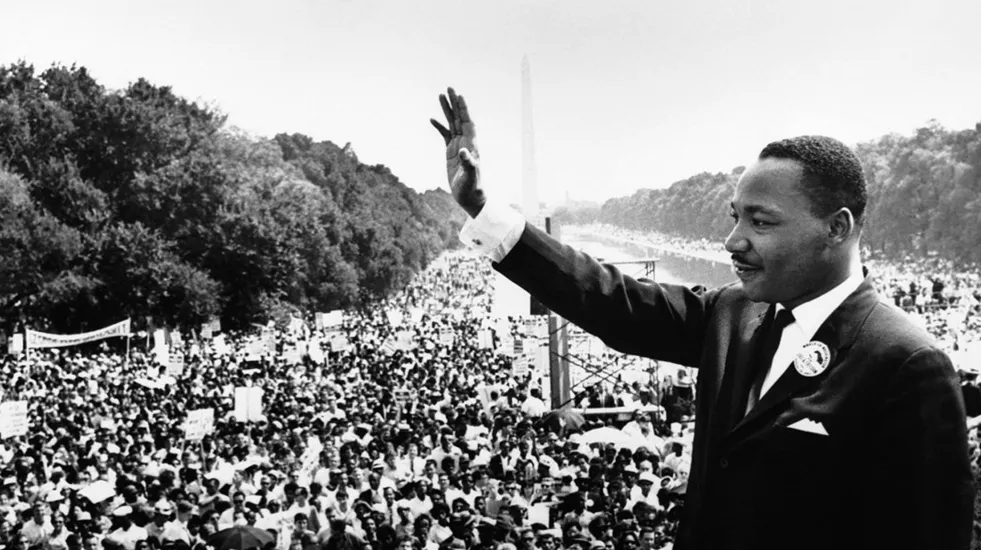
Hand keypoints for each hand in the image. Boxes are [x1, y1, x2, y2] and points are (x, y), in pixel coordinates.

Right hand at [431, 87, 485, 217]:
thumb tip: (463, 151)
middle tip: (449, 88)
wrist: (470, 197)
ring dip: (447, 110)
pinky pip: (445, 135)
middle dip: (454, 103)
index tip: (459, 95)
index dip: (464, 109)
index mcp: (471, 144)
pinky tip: (432, 119)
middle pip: (459, 118)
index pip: (467, 122)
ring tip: (440, 96)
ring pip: (452, 123)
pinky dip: (439, 126)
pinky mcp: (451, 152)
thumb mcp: (470, 176)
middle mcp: (466, 142)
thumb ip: (468, 163)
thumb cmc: (473, 188)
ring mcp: (458, 146)